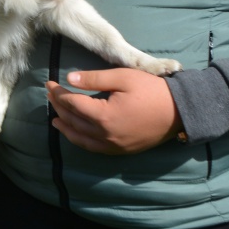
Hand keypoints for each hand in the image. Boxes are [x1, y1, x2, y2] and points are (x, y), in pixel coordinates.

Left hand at [46, 69, 180, 154]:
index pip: (72, 104)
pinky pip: (95, 148)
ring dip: (67, 128)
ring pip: (82, 139)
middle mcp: (106, 135)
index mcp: (104, 116)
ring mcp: (114, 146)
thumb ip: (94, 79)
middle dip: (59, 108)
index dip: (58, 93)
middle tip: (50, 95)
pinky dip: (81, 140)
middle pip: (74, 121)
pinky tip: (77, 133)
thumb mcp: (122, 78)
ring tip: (55, 118)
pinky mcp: (122, 151)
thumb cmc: (151, 90)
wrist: (179, 111)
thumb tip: (69, 80)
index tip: (49, 83)